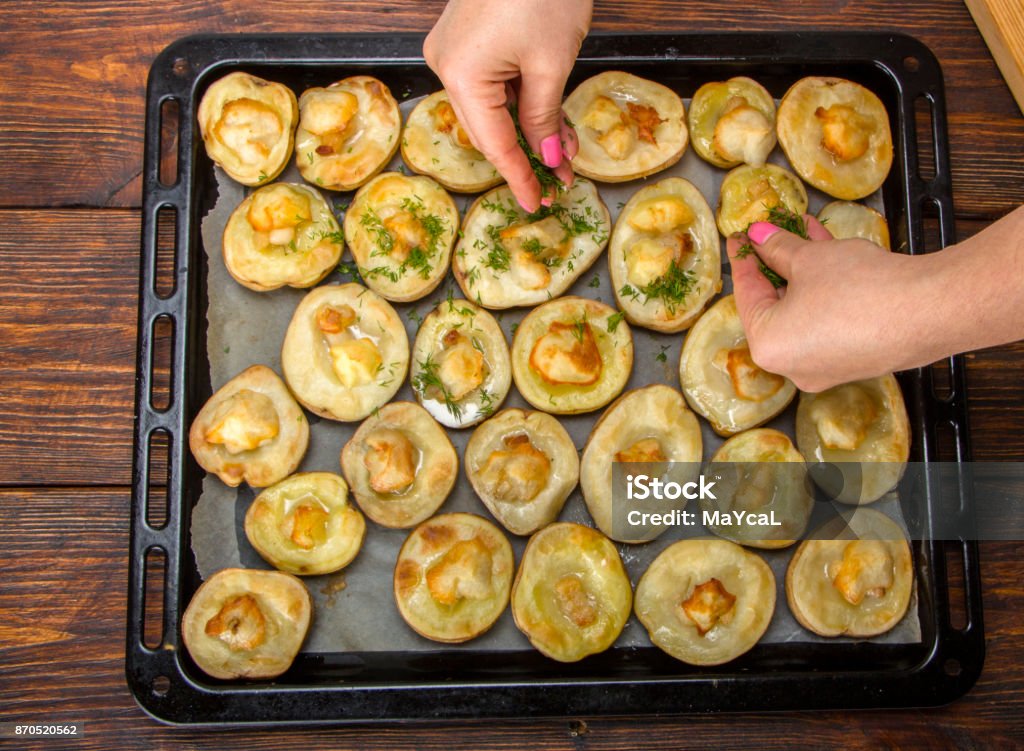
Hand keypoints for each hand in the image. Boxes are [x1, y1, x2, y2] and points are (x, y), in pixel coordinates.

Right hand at [424, 0, 591, 210]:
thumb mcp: (552, 63)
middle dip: (528, 156)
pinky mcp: (467, 40)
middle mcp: (446, 65)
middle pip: (489, 129)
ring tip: (565, 154)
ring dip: (530, 131)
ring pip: (494, 109)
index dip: (517, 176)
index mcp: (460, 74)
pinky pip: (494, 85)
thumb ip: (545, 118)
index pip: (493, 143)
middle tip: (558, 183)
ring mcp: (454, 51)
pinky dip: (521, 103)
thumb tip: (547, 158)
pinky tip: (550, 122)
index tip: (534, 202)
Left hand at [726, 216, 924, 391]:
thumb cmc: (859, 288)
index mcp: (768, 347)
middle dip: (776, 263)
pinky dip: (826, 289)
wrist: (929, 310)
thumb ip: (777, 248)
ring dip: (804, 270)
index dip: (744, 259)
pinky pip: (828, 318)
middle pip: (775, 305)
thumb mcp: (809, 259)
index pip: (747, 295)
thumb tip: (759, 237)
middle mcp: (793, 366)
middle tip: (770, 234)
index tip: (740, 236)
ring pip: (805, 309)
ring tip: (802, 232)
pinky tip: (830, 252)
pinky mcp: (855, 359)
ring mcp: (825, 366)